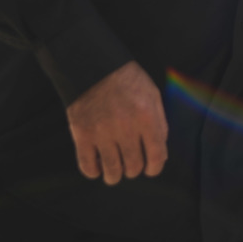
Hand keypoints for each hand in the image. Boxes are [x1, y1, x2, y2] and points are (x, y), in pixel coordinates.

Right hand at [66, 60, 168, 183]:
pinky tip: (97, 165)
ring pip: (112, 172)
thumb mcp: (152, 94)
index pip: (156, 156)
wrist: (94, 66)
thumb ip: (160, 123)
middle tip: (131, 164)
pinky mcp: (82, 135)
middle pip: (134, 167)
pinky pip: (88, 167)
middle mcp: (125, 127)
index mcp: (146, 117)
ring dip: (115, 175)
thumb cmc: (127, 80)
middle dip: (134, 169)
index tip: (151, 169)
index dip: (155, 168)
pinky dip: (94, 172)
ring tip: (114, 170)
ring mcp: (102, 133)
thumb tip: (160, 152)